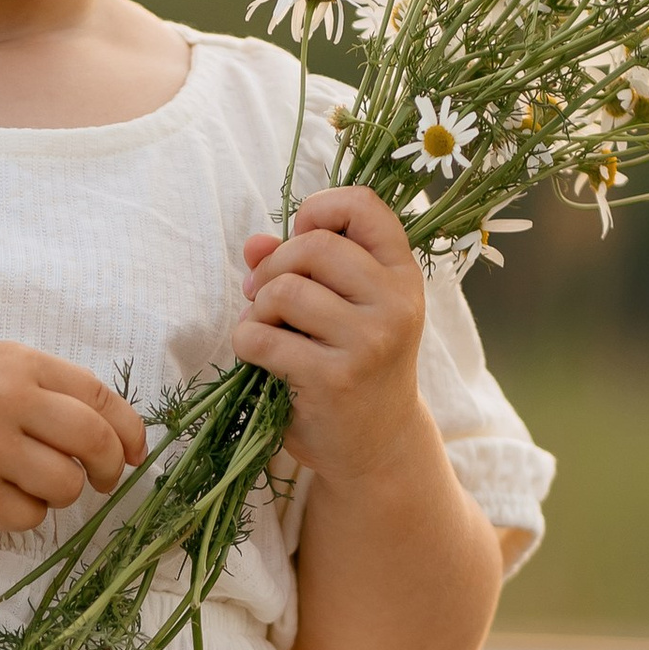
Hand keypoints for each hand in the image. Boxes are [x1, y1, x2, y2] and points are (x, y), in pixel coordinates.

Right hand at [0, 343, 146, 538]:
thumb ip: (49, 388)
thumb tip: (123, 433)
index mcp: (15, 363)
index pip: (98, 396)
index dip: (128, 429)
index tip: (134, 451)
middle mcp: (2, 400)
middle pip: (93, 440)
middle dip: (110, 467)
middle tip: (103, 480)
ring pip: (67, 485)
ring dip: (61, 492)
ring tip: (28, 482)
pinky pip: (32, 516)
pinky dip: (24, 513)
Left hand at [236, 187, 430, 484]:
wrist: (378, 443)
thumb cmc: (355, 364)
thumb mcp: (344, 308)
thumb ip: (300, 267)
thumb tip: (253, 243)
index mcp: (402, 274)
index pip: (364, 206)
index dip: (319, 210)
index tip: (301, 237)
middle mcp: (396, 302)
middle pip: (313, 246)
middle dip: (274, 267)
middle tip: (264, 295)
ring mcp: (369, 342)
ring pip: (285, 290)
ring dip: (258, 308)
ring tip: (266, 329)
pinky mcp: (335, 378)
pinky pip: (263, 337)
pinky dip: (246, 341)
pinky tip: (259, 357)